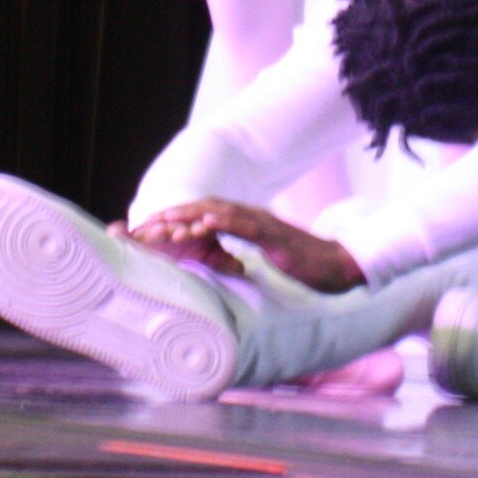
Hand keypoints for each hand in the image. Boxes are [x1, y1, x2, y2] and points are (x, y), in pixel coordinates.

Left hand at [125, 199, 363, 293]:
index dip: (175, 220)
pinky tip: (204, 221)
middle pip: (202, 209)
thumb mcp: (261, 261)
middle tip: (143, 226)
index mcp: (244, 223)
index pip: (202, 216)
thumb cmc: (299, 267)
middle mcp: (249, 217)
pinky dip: (223, 220)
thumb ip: (237, 258)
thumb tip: (212, 267)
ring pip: (218, 212)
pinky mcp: (274, 234)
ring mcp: (262, 223)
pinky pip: (245, 225)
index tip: (148, 229)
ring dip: (189, 216)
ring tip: (164, 222)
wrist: (334, 266)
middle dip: (172, 216)